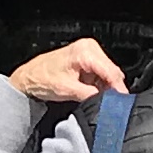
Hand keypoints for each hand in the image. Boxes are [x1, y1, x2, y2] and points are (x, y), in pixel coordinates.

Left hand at [11, 38, 127, 108]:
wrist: (29, 77)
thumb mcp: (66, 90)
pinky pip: (101, 73)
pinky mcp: (87, 60)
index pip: (110, 70)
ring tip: (103, 101)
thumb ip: (89, 94)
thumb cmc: (41, 78)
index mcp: (84, 51)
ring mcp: (88, 53)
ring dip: (107, 87)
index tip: (123, 101)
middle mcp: (89, 48)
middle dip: (113, 88)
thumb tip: (105, 100)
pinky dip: (101, 84)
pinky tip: (97, 94)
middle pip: (111, 70)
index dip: (118, 87)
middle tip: (113, 105)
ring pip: (108, 73)